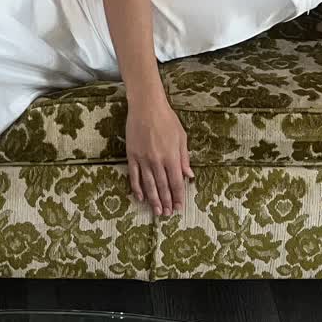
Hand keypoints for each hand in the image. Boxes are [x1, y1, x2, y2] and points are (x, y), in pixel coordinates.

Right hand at [126, 99, 193, 214]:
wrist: (146, 106)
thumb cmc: (167, 119)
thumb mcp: (181, 137)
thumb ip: (184, 158)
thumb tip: (189, 176)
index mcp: (172, 157)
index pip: (176, 183)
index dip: (178, 197)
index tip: (179, 208)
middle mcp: (157, 161)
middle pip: (163, 187)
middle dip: (166, 202)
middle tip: (167, 214)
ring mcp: (143, 159)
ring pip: (148, 185)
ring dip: (153, 200)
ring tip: (156, 211)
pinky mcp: (132, 155)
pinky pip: (134, 176)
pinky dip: (137, 188)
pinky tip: (140, 197)